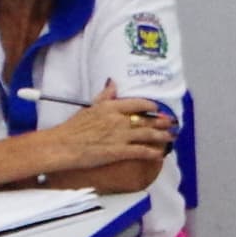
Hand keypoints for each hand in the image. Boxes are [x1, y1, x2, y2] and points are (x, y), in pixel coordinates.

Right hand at [46, 87, 175, 176]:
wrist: (63, 146)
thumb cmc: (73, 128)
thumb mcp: (89, 107)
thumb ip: (104, 96)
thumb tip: (113, 82)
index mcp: (111, 107)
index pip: (138, 103)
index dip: (151, 107)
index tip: (157, 109)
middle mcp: (118, 120)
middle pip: (146, 120)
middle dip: (162, 122)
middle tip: (172, 124)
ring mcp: (120, 136)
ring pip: (147, 135)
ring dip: (162, 136)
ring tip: (171, 137)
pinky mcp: (118, 152)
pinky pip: (141, 151)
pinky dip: (152, 152)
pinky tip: (160, 154)